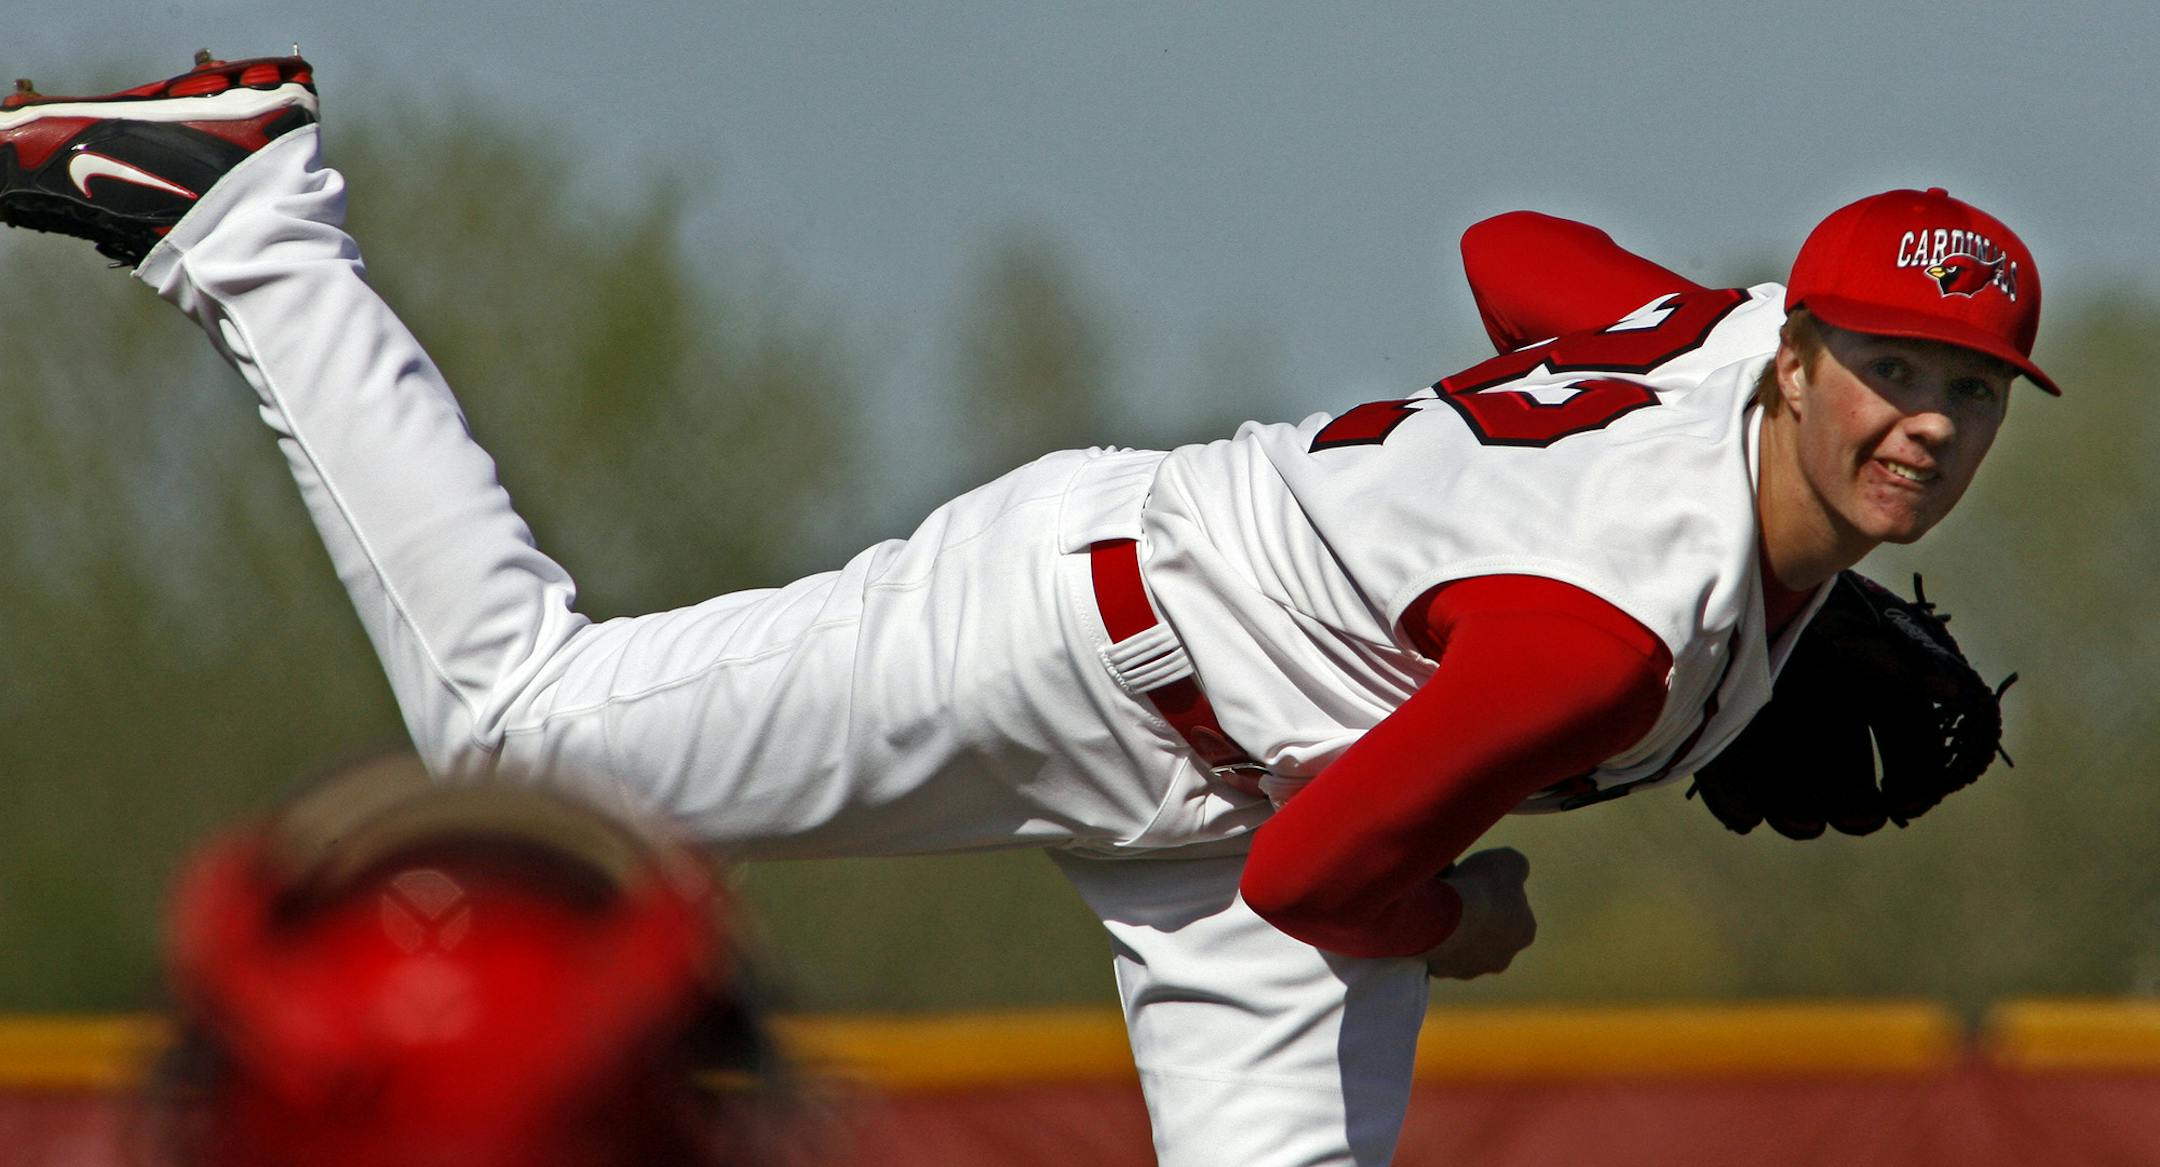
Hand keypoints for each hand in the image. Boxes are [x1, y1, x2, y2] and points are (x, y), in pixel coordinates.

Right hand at [1420, 847, 1535, 980]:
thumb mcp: (1509, 861)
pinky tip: (1426, 919)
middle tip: (1458, 894)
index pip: (1515, 910)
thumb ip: (1517, 868)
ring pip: (1463, 945)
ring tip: (1438, 905)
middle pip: (1489, 933)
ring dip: (1454, 929)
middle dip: (1476, 916)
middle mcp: (1503, 957)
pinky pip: (1438, 952)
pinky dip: (1434, 938)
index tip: (1480, 880)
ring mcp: (1471, 969)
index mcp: (1525, 932)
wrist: (1444, 915)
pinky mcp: (1443, 972)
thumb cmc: (1481, 887)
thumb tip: (1514, 871)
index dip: (1497, 893)